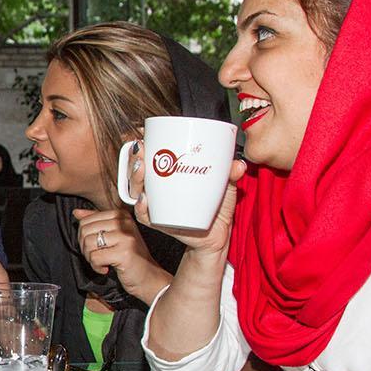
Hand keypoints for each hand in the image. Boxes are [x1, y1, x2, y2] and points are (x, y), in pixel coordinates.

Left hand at [72, 208, 169, 303]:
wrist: (148, 277)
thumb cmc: (131, 258)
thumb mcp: (114, 235)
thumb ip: (96, 221)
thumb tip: (77, 213)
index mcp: (121, 215)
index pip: (86, 220)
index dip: (84, 237)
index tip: (95, 246)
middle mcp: (124, 223)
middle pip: (85, 231)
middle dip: (85, 248)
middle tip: (97, 256)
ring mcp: (125, 237)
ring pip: (88, 244)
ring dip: (90, 258)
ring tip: (102, 262)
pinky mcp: (124, 253)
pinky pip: (95, 258)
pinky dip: (96, 267)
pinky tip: (106, 268)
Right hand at [129, 144, 245, 256]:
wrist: (219, 234)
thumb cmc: (217, 206)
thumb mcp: (224, 185)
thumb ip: (230, 172)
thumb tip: (237, 164)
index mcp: (168, 175)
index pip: (148, 157)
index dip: (140, 146)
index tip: (142, 136)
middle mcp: (157, 189)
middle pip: (137, 172)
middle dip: (133, 158)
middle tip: (140, 149)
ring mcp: (157, 205)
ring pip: (136, 191)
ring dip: (134, 178)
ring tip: (141, 168)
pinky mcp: (160, 223)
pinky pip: (145, 216)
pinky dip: (141, 207)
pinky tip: (144, 198)